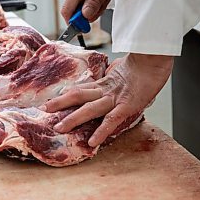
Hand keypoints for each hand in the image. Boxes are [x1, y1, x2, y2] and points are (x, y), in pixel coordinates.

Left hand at [41, 54, 172, 146]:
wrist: (156, 57)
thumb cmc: (145, 63)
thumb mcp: (125, 69)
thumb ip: (115, 74)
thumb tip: (112, 73)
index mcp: (105, 82)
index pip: (81, 89)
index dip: (66, 95)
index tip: (52, 101)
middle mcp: (106, 90)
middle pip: (78, 95)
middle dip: (60, 104)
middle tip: (44, 110)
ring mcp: (115, 98)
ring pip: (89, 108)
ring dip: (73, 119)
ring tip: (59, 128)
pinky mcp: (127, 106)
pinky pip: (111, 120)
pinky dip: (102, 132)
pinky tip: (92, 142)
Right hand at [61, 0, 115, 21]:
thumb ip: (94, 3)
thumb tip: (84, 16)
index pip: (66, 13)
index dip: (74, 23)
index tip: (85, 27)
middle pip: (74, 13)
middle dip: (89, 14)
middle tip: (101, 4)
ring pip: (80, 8)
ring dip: (93, 7)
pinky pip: (82, 2)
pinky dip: (92, 1)